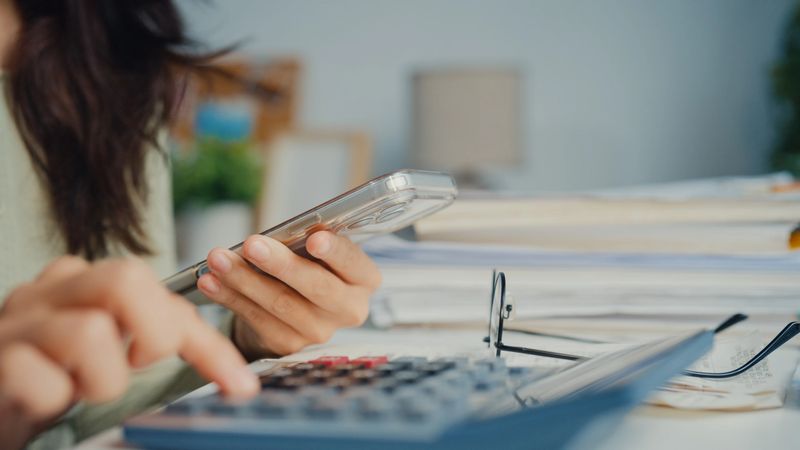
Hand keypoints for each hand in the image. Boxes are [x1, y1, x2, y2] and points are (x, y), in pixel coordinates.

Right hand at [0, 257, 257, 449]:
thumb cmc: (50, 374)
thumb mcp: (106, 349)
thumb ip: (154, 338)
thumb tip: (232, 373)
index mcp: (84, 283)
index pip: (163, 296)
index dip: (208, 343)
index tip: (239, 384)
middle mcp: (51, 293)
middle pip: (126, 280)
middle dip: (155, 335)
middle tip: (138, 365)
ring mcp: (18, 324)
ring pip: (91, 332)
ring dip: (102, 378)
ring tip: (81, 388)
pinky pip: (40, 377)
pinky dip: (55, 397)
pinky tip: (46, 399)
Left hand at [197, 231, 381, 358]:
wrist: (292, 308)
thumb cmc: (308, 266)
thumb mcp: (316, 252)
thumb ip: (308, 242)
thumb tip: (284, 232)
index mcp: (363, 280)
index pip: (354, 263)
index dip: (335, 252)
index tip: (314, 238)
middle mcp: (348, 309)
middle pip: (316, 286)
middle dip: (280, 264)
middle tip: (252, 244)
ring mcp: (319, 332)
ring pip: (280, 304)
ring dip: (244, 279)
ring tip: (218, 259)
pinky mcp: (289, 345)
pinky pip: (256, 319)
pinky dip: (230, 297)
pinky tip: (211, 281)